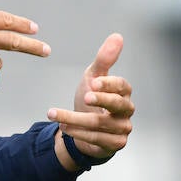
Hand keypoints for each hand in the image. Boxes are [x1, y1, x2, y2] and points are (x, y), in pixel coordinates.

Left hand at [47, 33, 133, 169]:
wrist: (84, 128)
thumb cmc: (92, 98)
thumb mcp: (93, 77)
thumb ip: (104, 59)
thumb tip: (118, 36)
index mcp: (124, 92)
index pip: (122, 86)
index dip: (108, 84)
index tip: (92, 82)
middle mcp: (127, 110)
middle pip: (117, 105)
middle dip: (101, 100)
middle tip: (85, 97)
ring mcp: (123, 128)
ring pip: (100, 123)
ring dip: (75, 118)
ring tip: (54, 113)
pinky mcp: (115, 144)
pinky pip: (97, 139)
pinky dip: (78, 133)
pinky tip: (64, 127)